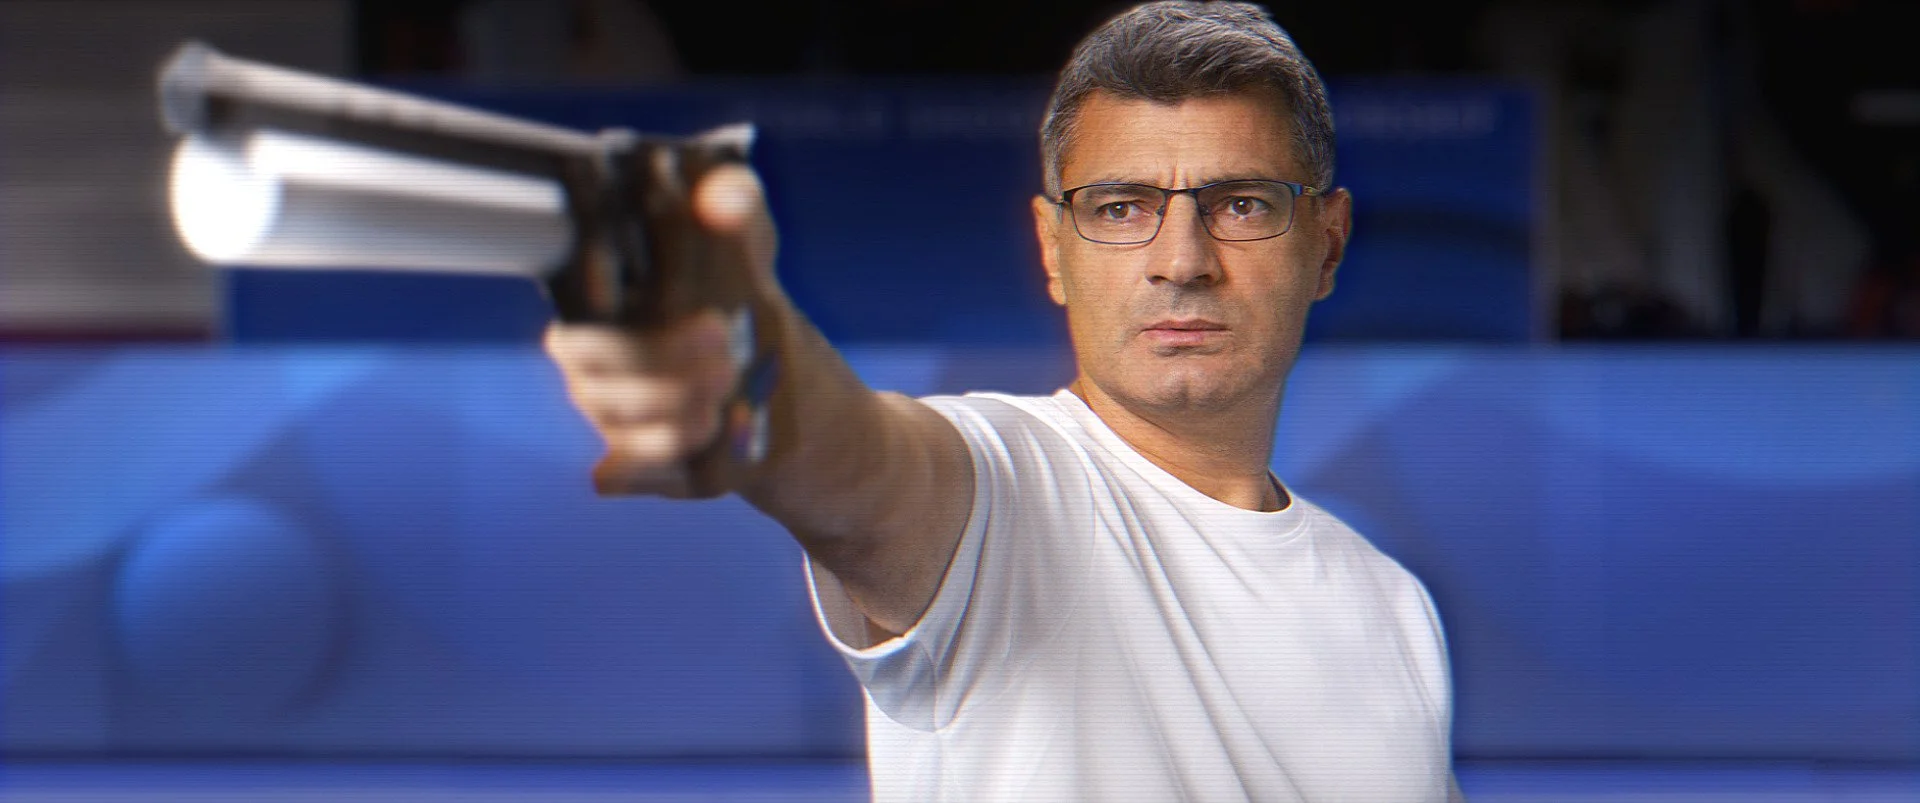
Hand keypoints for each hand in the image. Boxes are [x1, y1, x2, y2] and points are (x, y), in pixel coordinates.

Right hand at [544, 164, 779, 496]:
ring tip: (731, 381)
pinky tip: (714, 424)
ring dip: (675, 400)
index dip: (591, 285)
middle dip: (654, 353)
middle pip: (591, 359)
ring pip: (615, 412)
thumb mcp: (752, 244)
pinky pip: (631, 462)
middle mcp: (589, 355)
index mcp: (603, 294)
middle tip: (723, 339)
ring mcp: (605, 409)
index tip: (633, 291)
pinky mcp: (630, 457)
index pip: (571, 285)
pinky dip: (673, 445)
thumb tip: (719, 197)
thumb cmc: (743, 293)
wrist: (776, 376)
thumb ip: (739, 205)